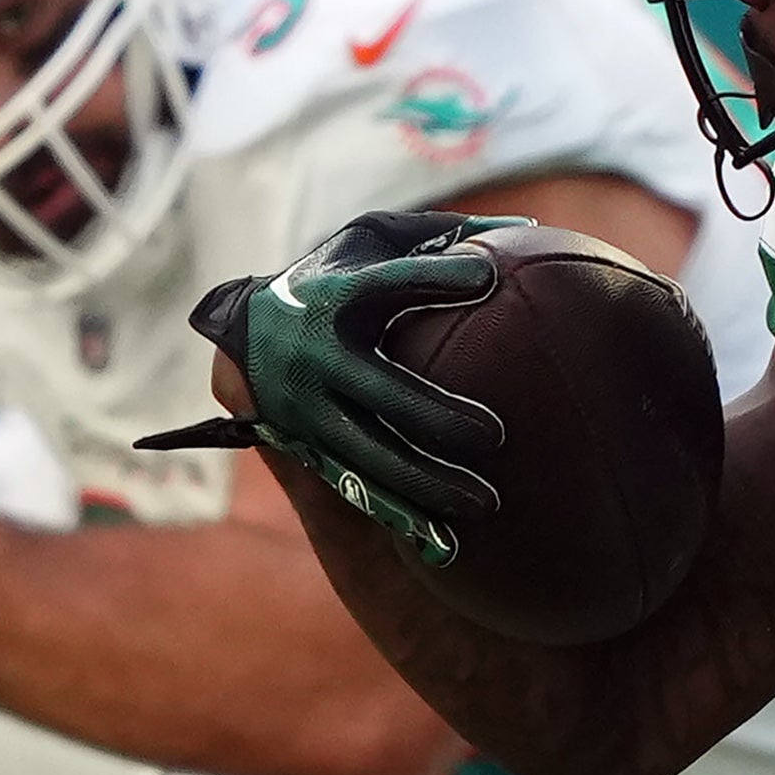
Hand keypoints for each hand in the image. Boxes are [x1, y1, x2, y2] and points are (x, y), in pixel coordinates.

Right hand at [142, 210, 522, 564]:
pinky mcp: (308, 448)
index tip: (486, 276)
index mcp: (337, 297)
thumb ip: (442, 237)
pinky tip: (444, 543)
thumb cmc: (335, 276)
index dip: (433, 279)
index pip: (388, 284)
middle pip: (382, 391)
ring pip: (370, 453)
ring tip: (485, 504)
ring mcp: (308, 410)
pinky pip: (356, 488)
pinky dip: (398, 516)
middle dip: (435, 416)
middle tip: (494, 435)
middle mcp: (317, 356)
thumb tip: (530, 232)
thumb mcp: (373, 240)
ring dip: (425, 483)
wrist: (245, 332)